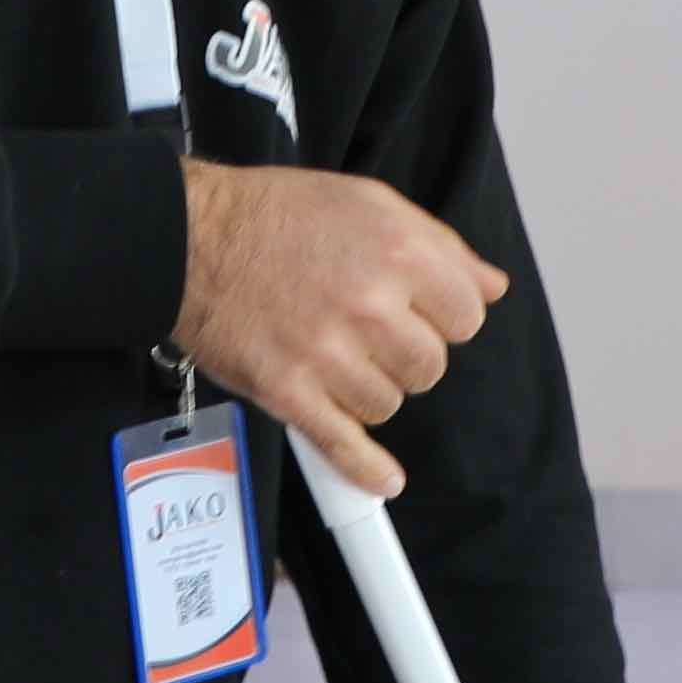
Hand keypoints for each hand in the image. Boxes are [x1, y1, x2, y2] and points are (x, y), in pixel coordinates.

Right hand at [175, 159, 501, 497]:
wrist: (189, 238)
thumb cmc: (275, 215)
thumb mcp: (368, 203)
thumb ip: (439, 246)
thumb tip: (491, 286)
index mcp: (399, 251)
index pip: (467, 315)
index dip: (444, 316)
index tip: (420, 315)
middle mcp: (370, 304)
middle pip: (429, 366)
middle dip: (405, 354)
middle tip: (368, 333)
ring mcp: (328, 353)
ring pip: (388, 403)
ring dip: (368, 389)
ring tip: (334, 358)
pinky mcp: (289, 391)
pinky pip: (343, 445)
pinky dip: (365, 468)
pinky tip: (383, 479)